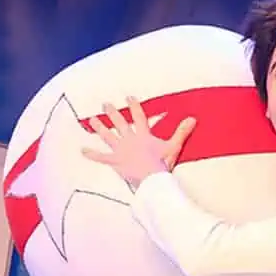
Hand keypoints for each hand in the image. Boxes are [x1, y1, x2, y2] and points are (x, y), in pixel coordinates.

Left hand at [78, 96, 193, 186]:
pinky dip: (92, 154)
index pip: (139, 117)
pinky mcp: (115, 161)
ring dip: (100, 127)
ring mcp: (121, 150)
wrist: (152, 178)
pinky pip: (101, 157)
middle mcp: (130, 139)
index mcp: (143, 135)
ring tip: (92, 119)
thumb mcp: (174, 146)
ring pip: (108, 136)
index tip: (129, 97)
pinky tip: (82, 150)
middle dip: (112, 113)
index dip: (134, 106)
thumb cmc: (163, 163)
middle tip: (105, 104)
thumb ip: (182, 132)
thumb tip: (192, 118)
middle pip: (120, 123)